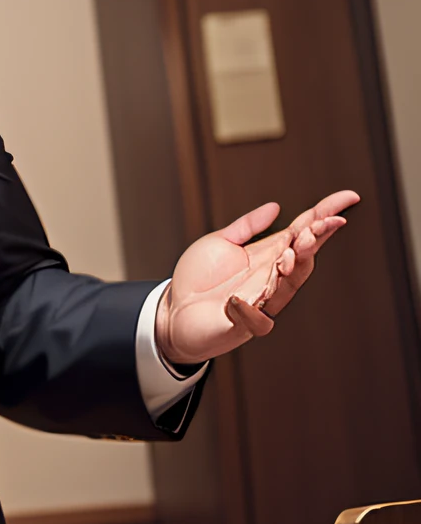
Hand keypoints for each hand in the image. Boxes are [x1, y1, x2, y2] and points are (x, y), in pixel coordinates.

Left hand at [155, 190, 359, 367]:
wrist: (173, 312)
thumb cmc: (197, 279)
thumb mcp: (219, 242)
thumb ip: (246, 225)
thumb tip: (275, 207)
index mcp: (268, 255)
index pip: (303, 232)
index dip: (325, 215)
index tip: (349, 197)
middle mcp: (270, 277)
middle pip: (303, 258)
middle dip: (313, 242)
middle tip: (315, 228)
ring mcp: (260, 302)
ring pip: (288, 287)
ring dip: (292, 269)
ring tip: (289, 253)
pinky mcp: (242, 325)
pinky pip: (256, 321)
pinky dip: (248, 311)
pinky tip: (237, 299)